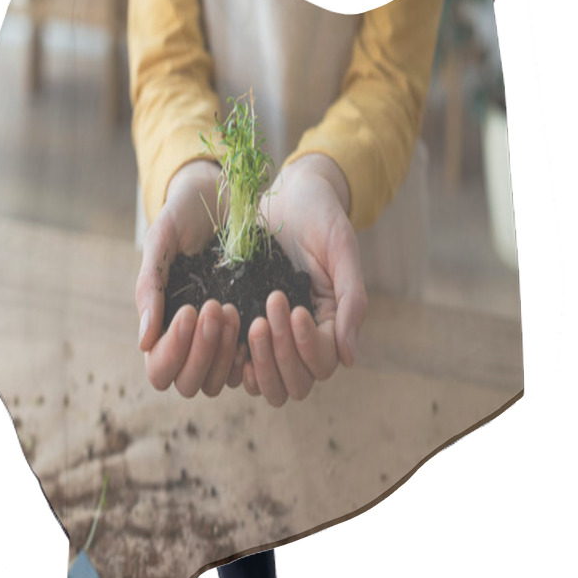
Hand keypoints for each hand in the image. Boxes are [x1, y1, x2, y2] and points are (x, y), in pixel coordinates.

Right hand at [136, 160, 246, 396]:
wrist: (221, 197)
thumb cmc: (183, 215)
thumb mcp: (162, 241)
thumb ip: (150, 285)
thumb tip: (143, 340)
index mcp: (160, 325)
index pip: (159, 369)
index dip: (172, 351)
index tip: (188, 310)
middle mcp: (188, 342)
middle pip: (188, 383)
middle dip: (201, 350)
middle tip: (215, 307)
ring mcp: (219, 343)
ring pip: (218, 382)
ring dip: (225, 352)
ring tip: (233, 309)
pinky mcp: (247, 333)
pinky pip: (248, 366)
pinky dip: (252, 352)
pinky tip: (259, 320)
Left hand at [242, 154, 366, 406]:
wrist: (287, 194)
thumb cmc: (320, 216)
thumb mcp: (341, 250)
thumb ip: (352, 301)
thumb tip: (349, 358)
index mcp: (330, 323)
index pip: (324, 363)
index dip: (308, 346)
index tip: (294, 308)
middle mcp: (302, 338)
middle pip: (297, 383)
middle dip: (281, 355)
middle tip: (267, 312)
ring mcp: (273, 336)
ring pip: (269, 383)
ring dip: (259, 362)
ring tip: (250, 322)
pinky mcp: (244, 325)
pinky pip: (238, 365)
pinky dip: (233, 358)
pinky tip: (226, 330)